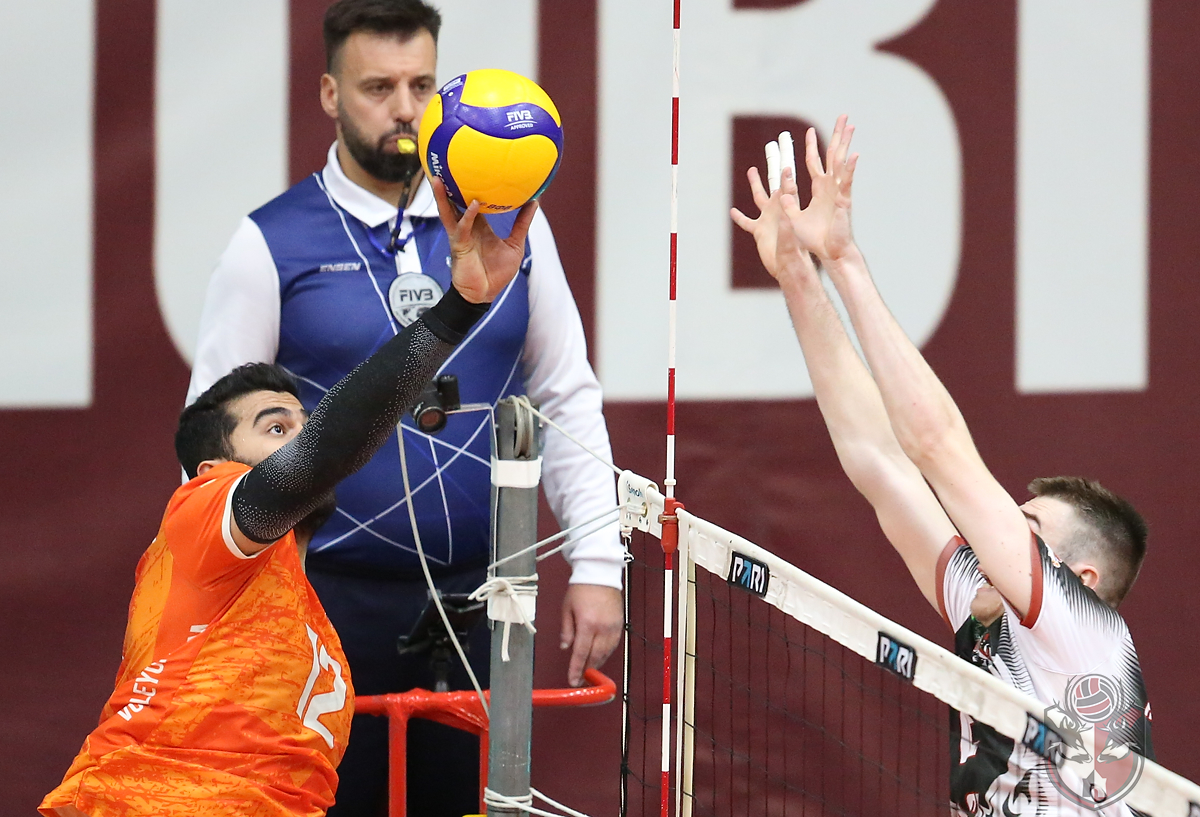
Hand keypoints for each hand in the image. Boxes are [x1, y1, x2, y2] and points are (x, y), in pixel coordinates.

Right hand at [432, 178, 538, 303]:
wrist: (484, 295)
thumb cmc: (497, 273)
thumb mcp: (515, 244)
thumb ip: (522, 223)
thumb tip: (535, 201)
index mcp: (479, 226)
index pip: (473, 201)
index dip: (470, 187)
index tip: (472, 168)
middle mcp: (467, 227)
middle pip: (454, 203)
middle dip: (448, 186)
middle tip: (444, 164)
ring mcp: (461, 236)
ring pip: (449, 212)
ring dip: (442, 197)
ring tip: (438, 179)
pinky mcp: (460, 246)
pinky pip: (462, 228)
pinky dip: (467, 217)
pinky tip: (473, 205)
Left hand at [560, 584, 622, 686]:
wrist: (600, 574)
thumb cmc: (581, 588)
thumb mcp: (567, 608)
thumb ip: (567, 630)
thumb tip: (565, 647)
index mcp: (587, 624)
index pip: (580, 653)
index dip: (576, 670)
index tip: (573, 681)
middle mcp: (602, 628)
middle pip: (595, 656)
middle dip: (587, 670)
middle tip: (580, 678)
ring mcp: (613, 627)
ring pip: (606, 653)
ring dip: (597, 663)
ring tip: (589, 669)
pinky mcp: (619, 624)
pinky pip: (613, 645)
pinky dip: (606, 653)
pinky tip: (600, 656)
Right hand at [730, 163, 818, 285]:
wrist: (789, 267)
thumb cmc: (796, 251)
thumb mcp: (791, 231)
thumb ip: (787, 213)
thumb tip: (784, 199)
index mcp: (787, 207)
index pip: (786, 182)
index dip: (785, 168)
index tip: (785, 152)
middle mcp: (777, 209)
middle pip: (773, 181)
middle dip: (773, 164)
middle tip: (773, 147)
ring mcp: (768, 219)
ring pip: (759, 197)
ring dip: (756, 184)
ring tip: (751, 170)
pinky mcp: (759, 231)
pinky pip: (747, 222)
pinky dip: (740, 217)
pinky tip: (733, 211)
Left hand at [781, 114, 858, 262]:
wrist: (829, 252)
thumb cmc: (815, 238)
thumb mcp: (794, 219)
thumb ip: (788, 205)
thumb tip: (780, 194)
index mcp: (820, 189)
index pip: (814, 162)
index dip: (812, 146)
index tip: (810, 130)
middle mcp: (831, 186)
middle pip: (833, 155)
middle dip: (837, 135)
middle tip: (843, 115)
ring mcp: (839, 191)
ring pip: (841, 162)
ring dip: (846, 143)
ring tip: (850, 125)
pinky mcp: (844, 201)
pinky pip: (846, 182)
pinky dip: (850, 169)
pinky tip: (854, 154)